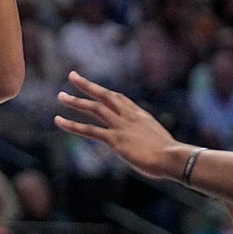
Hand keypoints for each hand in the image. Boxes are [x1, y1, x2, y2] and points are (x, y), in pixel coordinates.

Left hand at [54, 71, 184, 179]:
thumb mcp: (161, 142)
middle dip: (88, 85)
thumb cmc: (171, 155)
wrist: (173, 157)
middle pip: (105, 95)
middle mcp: (129, 116)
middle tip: (73, 76)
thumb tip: (150, 148)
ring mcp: (121, 126)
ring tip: (60, 96)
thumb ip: (150, 140)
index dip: (106, 92)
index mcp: (140, 115)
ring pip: (95, 108)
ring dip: (76, 101)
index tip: (97, 87)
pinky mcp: (115, 139)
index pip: (120, 99)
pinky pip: (89, 130)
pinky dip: (73, 125)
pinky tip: (59, 121)